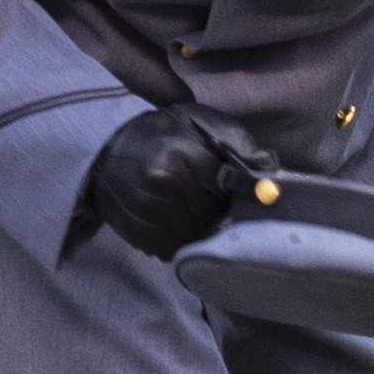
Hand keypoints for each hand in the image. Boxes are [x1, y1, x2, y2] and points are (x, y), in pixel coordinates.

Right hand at [70, 105, 237, 261]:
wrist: (103, 154)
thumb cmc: (159, 135)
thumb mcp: (199, 124)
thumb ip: (236, 144)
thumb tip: (269, 166)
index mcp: (178, 155)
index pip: (228, 186)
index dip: (238, 189)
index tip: (241, 188)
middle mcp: (160, 186)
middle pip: (214, 214)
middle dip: (220, 208)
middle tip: (215, 197)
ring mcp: (145, 212)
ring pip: (196, 235)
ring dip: (203, 226)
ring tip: (196, 208)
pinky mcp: (137, 232)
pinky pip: (173, 248)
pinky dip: (182, 239)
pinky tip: (178, 221)